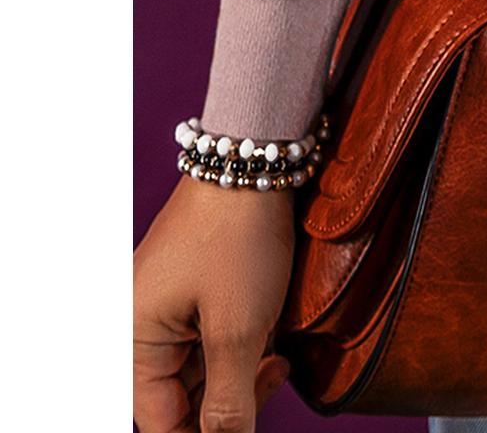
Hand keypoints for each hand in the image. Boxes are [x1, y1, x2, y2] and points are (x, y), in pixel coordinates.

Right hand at [133, 177, 296, 431]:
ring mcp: (168, 308)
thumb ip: (228, 400)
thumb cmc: (237, 237)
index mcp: (133, 343)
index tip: (245, 428)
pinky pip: (213, 339)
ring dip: (241, 369)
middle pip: (181, 400)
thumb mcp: (238, 328)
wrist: (254, 160)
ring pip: (202, 371)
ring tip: (274, 346)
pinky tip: (271, 329)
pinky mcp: (194, 292)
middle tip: (274, 373)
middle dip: (231, 398)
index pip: (163, 424)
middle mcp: (141, 329)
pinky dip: (243, 342)